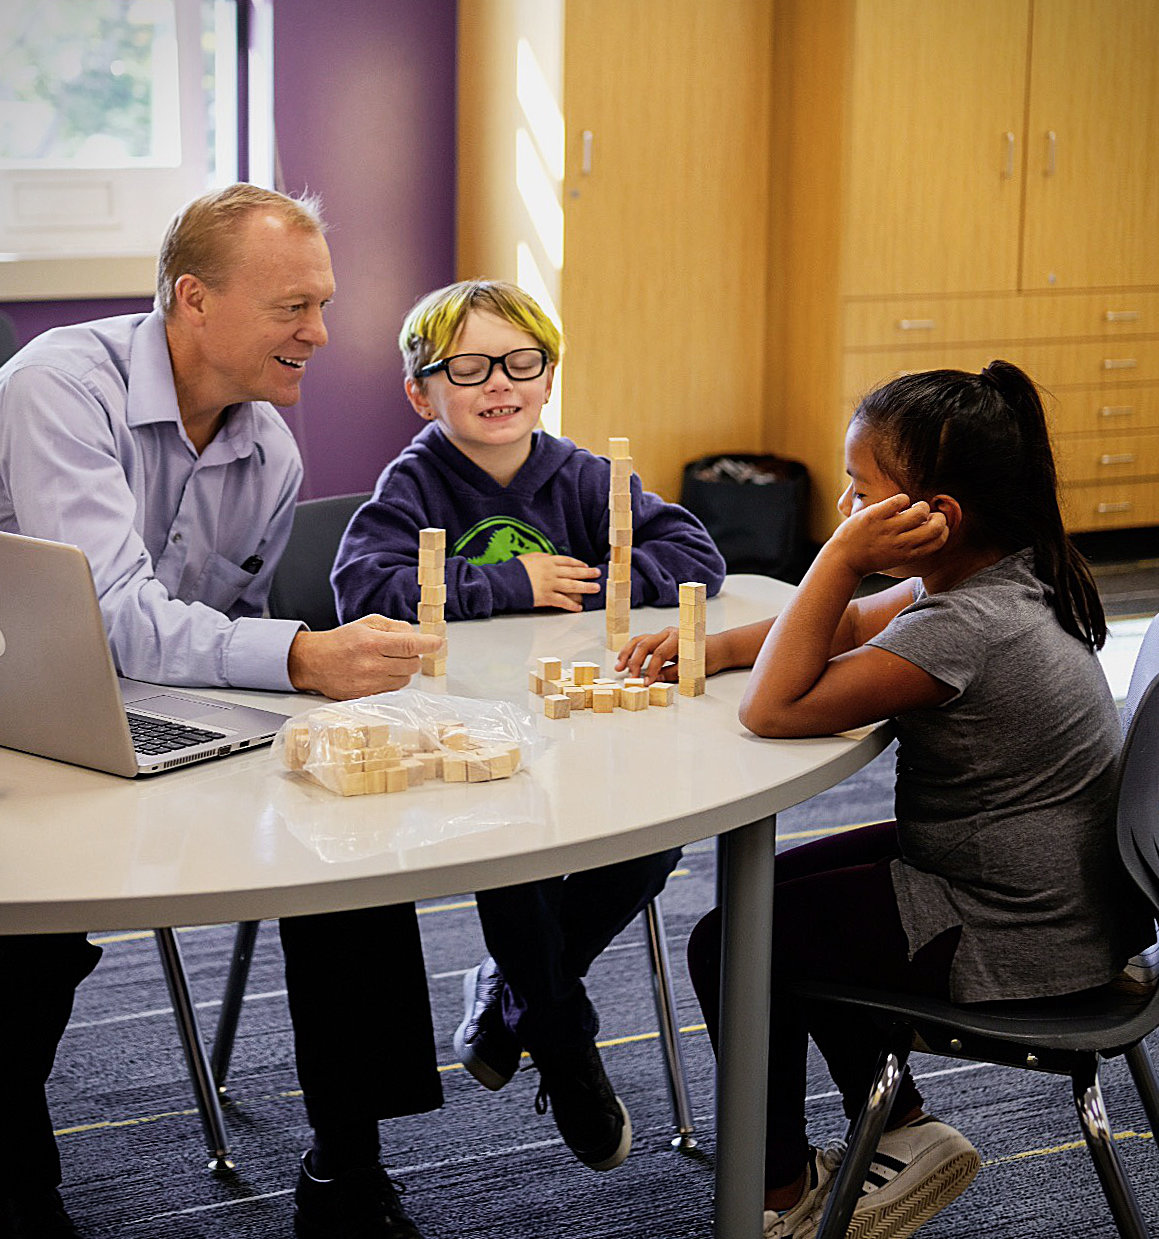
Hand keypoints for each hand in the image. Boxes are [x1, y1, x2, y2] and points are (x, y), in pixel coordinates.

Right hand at [287, 615, 444, 699]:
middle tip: (400, 650)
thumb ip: (395, 627)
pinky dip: (393, 680)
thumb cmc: (342, 641)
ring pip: (406, 679)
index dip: (429, 644)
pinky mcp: (367, 696)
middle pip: (413, 664)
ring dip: (404, 669)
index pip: (410, 644)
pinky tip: (381, 672)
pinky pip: (394, 690)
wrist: (314, 662)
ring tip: (387, 661)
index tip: (438, 643)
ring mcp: (369, 684)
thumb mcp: (367, 623)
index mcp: (372, 643)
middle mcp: (372, 665)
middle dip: (413, 655)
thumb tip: (417, 635)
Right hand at [518, 552, 601, 610]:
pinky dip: (572, 605)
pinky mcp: (546, 597)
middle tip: (597, 574)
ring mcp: (550, 585)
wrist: (504, 582)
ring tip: (596, 589)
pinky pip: (563, 601)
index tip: (586, 565)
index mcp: (547, 561)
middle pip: (574, 572)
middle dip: (587, 573)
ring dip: (586, 588)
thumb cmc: (514, 569)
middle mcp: (552, 572)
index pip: (567, 561)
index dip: (579, 563)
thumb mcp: (527, 557)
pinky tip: (579, 607)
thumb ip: (540, 556)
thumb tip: (549, 556)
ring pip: (573, 586)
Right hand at [616, 627, 731, 683]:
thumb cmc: (708, 657)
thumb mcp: (692, 668)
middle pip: (645, 644)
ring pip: (639, 641)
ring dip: (627, 654)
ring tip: (618, 667)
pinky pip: (641, 643)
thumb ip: (673, 673)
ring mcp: (662, 635)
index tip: (646, 684)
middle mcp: (668, 633)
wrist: (717, 648)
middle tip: (631, 678)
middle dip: (635, 662)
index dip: (652, 671)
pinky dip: (631, 652)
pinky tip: (623, 661)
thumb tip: (655, 680)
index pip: (660, 654)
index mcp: (679, 638)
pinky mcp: (658, 639)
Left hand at [829, 494, 947, 578]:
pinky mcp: (874, 515)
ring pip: (920, 511)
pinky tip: (897, 503)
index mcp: (908, 554)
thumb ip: (913, 548)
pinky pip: (899, 500)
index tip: (937, 525)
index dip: (943, 530)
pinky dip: (902, 498)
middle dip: (938, 517)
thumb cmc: (871, 558)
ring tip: (912, 507)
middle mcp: (900, 543)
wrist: (843, 560)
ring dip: (921, 505)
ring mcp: (887, 529)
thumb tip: (931, 532)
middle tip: (929, 514)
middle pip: (936, 526)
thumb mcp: (896, 558)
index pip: (939, 540)